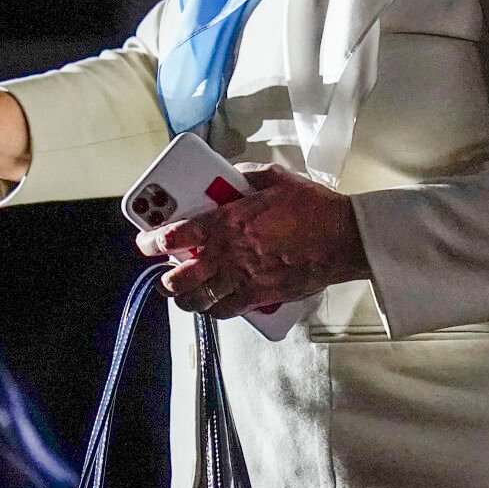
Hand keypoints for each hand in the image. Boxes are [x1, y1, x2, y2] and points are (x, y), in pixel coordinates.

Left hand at [134, 164, 369, 316]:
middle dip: (167, 279)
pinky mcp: (262, 296)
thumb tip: (228, 176)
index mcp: (230, 221)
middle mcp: (231, 253)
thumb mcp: (275, 178)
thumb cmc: (312, 206)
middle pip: (184, 277)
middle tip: (164, 275)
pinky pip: (228, 310)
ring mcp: (245, 278)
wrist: (342, 237)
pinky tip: (213, 306)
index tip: (146, 244)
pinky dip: (215, 311)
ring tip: (181, 296)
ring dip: (187, 299)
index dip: (155, 242)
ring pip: (202, 299)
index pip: (180, 235)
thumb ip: (245, 176)